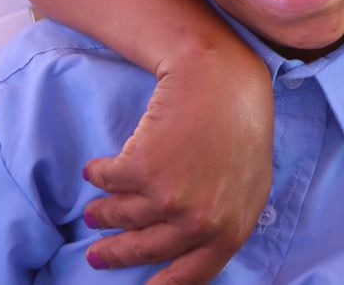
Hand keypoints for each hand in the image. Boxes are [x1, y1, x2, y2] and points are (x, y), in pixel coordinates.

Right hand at [80, 53, 274, 281]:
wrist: (220, 78)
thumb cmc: (240, 126)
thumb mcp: (248, 185)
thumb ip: (223, 222)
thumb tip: (190, 251)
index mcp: (229, 231)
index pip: (189, 278)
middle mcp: (198, 223)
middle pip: (144, 250)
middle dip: (114, 254)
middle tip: (96, 256)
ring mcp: (168, 199)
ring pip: (120, 215)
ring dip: (103, 214)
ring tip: (95, 213)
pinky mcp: (140, 171)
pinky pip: (106, 181)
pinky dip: (98, 175)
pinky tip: (96, 170)